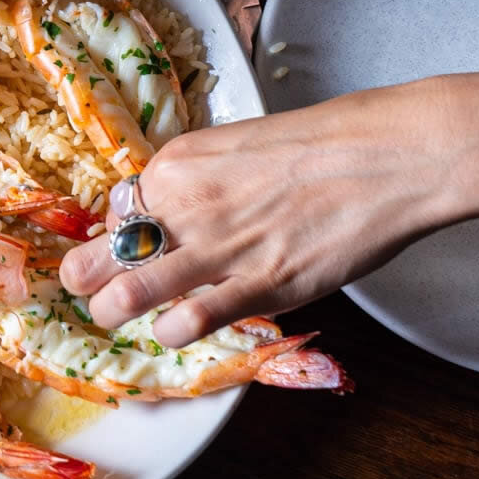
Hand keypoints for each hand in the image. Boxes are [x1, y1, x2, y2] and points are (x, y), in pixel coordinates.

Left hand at [59, 73, 478, 345]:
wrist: (389, 153)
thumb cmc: (320, 147)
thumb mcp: (233, 147)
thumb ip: (193, 184)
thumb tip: (159, 214)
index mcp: (176, 165)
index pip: (114, 211)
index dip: (110, 237)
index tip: (116, 251)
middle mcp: (185, 204)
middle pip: (105, 255)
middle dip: (90, 281)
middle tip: (96, 293)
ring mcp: (220, 246)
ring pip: (132, 293)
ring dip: (115, 312)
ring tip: (117, 317)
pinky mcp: (262, 282)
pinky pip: (194, 318)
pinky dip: (174, 330)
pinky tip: (175, 328)